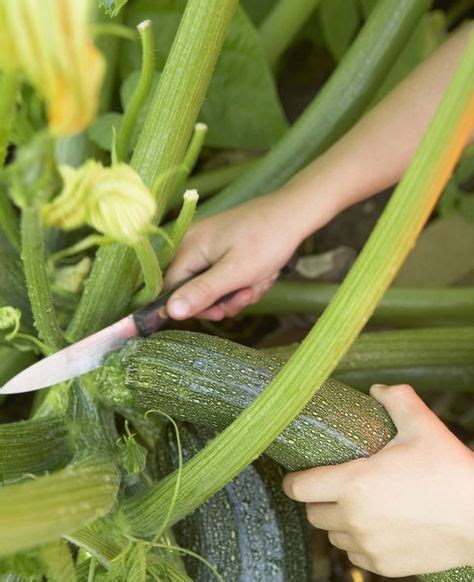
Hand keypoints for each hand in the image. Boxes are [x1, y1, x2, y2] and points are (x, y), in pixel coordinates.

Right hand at [165, 192, 307, 319]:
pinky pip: (227, 275)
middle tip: (247, 295)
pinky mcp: (224, 247)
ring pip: (215, 286)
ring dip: (239, 291)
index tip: (221, 311)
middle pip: (195, 289)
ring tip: (260, 281)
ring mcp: (209, 245)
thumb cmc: (266, 240)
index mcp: (188, 247)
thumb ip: (201, 293)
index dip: (196, 306)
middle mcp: (193, 244)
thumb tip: (171, 312)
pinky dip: (245, 281)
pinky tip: (262, 274)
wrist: (294, 215)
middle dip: (224, 299)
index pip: (173, 289)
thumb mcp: (234, 273)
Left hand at [283, 384, 473, 576]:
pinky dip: (357, 541)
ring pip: (333, 535)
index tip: (298, 474)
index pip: (299, 487)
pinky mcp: (385, 566)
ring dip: (337, 520)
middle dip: (317, 498)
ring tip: (355, 504)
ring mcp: (369, 546)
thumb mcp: (422, 425)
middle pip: (312, 512)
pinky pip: (356, 556)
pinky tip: (373, 525)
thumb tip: (376, 389)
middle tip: (333, 485)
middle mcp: (355, 519)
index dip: (293, 479)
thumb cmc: (449, 470)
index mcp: (354, 483)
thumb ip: (396, 399)